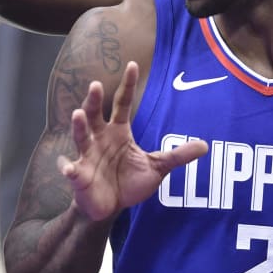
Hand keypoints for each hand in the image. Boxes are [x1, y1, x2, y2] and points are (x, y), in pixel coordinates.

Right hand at [59, 61, 207, 221]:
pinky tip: (68, 168)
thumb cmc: (129, 182)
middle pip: (95, 114)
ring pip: (81, 136)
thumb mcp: (157, 167)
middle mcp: (100, 138)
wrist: (111, 207)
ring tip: (78, 115)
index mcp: (118, 131)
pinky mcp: (79, 175)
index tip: (132, 65)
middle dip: (94, 100)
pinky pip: (71, 169)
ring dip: (79, 126)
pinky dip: (68, 168)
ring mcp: (87, 155)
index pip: (123, 102)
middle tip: (95, 85)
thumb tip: (205, 145)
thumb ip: (178, 156)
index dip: (128, 85)